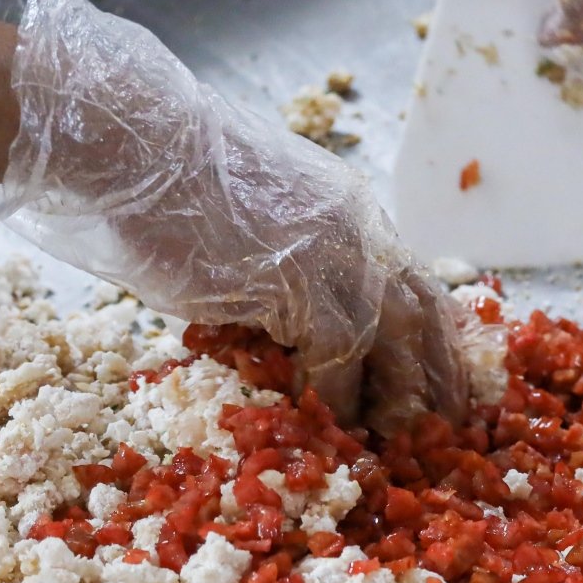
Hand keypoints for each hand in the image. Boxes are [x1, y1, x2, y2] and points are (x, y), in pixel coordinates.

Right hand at [0, 0, 464, 427]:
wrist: (129, 139)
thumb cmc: (164, 183)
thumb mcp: (249, 225)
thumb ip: (284, 269)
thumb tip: (283, 329)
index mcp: (350, 211)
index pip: (416, 280)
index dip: (434, 336)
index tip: (445, 379)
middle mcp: (358, 229)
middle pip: (426, 310)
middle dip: (442, 373)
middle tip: (453, 427)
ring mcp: (334, 251)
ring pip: (396, 336)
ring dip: (400, 394)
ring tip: (400, 443)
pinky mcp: (301, 278)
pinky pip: (339, 353)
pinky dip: (337, 396)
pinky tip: (328, 425)